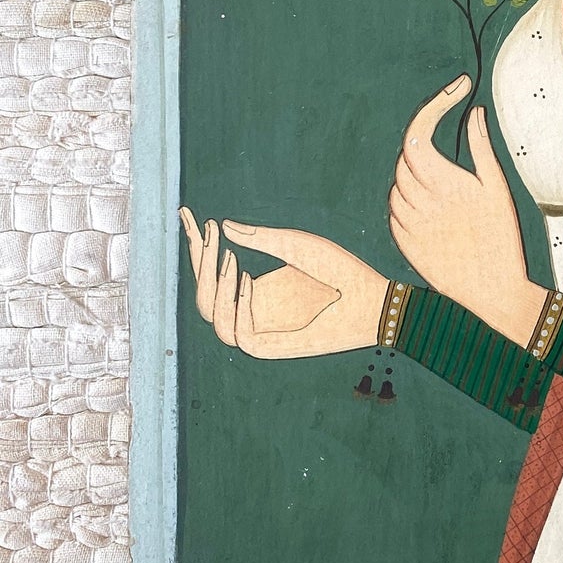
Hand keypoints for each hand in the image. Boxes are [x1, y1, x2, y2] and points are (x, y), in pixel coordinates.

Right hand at [180, 207, 385, 358]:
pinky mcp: (271, 348)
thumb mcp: (298, 246)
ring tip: (228, 257)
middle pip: (204, 294)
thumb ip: (262, 238)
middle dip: (199, 262)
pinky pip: (238, 335)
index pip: (212, 272)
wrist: (373, 300)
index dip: (197, 246)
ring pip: (213, 316)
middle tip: (206, 231)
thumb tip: (224, 225)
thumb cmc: (342, 272)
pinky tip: (247, 278)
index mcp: (255, 289)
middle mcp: (252, 310)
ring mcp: (260, 329)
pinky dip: (235, 308)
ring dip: (212, 286)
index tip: (188, 215)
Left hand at [388, 76, 544, 344]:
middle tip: (448, 148)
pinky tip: (430, 206)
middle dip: (424, 145)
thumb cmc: (501, 239)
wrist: (492, 291)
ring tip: (441, 183)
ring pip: (397, 183)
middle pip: (406, 157)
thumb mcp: (497, 190)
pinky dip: (407, 199)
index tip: (454, 92)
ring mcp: (408, 223)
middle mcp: (421, 202)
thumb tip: (473, 113)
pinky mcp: (403, 242)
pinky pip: (395, 209)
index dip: (432, 107)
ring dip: (413, 173)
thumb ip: (481, 148)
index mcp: (446, 184)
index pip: (419, 134)